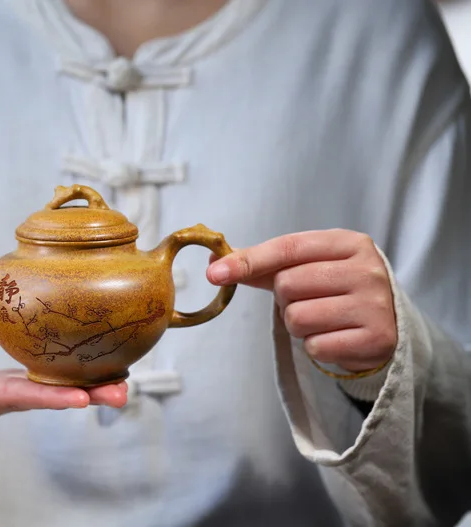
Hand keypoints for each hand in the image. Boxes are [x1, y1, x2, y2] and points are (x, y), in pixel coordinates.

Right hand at [0, 360, 126, 457]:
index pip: (18, 396)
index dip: (51, 396)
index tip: (84, 398)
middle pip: (45, 395)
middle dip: (85, 395)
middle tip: (123, 392)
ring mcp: (1, 393)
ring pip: (48, 388)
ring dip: (85, 388)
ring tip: (122, 383)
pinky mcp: (1, 385)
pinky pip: (39, 378)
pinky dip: (67, 375)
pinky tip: (92, 368)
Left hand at [206, 229, 396, 372]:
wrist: (389, 325)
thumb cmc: (337, 290)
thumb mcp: (309, 267)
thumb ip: (264, 265)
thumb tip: (216, 263)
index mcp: (349, 243)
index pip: (288, 248)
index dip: (248, 260)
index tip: (215, 273)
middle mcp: (366, 270)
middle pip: (287, 284)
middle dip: (286, 298)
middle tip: (309, 300)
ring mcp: (375, 305)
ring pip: (297, 317)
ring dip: (298, 325)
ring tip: (322, 320)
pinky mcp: (376, 339)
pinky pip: (315, 346)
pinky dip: (315, 346)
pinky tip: (336, 337)